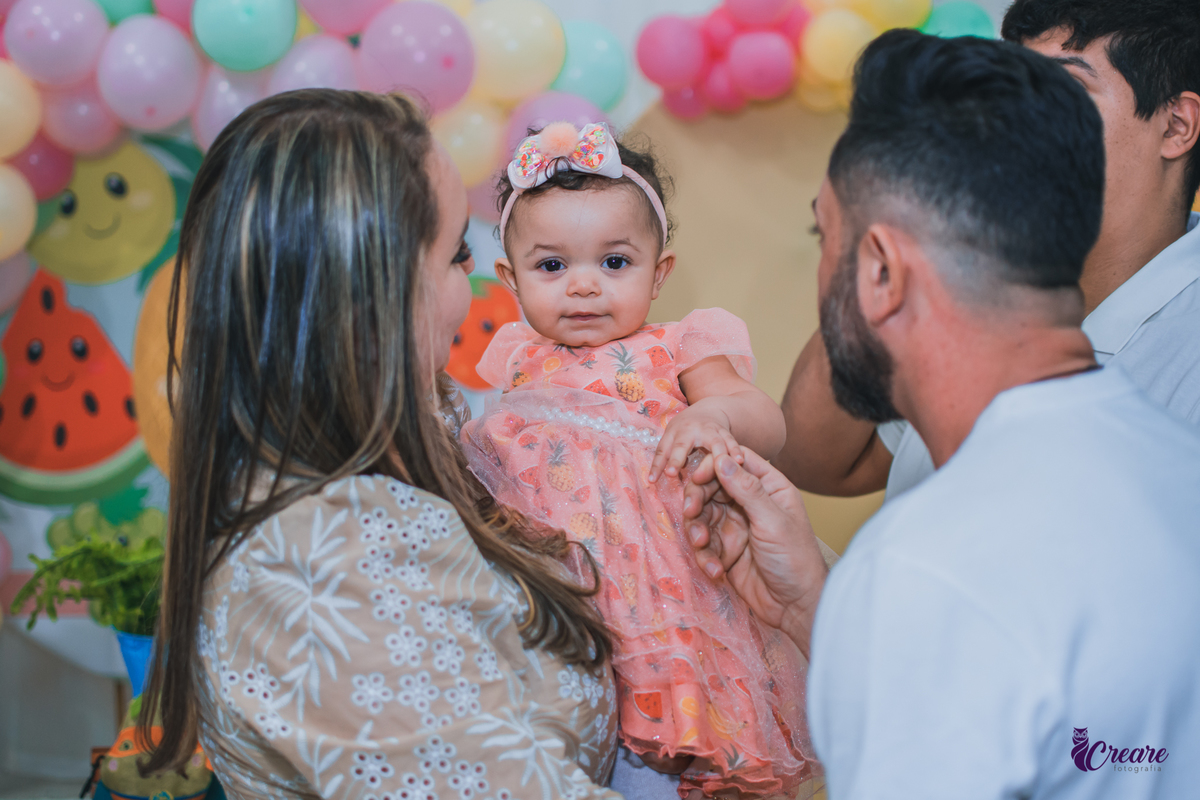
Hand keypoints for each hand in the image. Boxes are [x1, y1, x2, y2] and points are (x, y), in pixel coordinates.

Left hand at [648, 404, 742, 482]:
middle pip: (682, 445)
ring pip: (712, 442)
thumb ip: (665, 458)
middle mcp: (690, 430)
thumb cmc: (685, 430)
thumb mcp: (672, 439)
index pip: (663, 450)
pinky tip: (740, 461)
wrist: (709, 411)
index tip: (652, 480)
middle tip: (672, 474)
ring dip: (715, 454)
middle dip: (676, 459)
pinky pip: (731, 442)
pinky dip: (735, 450)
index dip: (657, 465)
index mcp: (674, 433)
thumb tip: (653, 481)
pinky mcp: (725, 433)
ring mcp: (709, 430)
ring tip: (720, 468)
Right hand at [682, 451, 828, 657]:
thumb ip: (746, 489)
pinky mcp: (725, 549)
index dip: (713, 464)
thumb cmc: (795, 558)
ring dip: (697, 528)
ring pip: (702, 514)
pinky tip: (715, 570)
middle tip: (690, 511)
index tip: (699, 477)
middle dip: (697, 498)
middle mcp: (749, 502)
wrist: (795, 607)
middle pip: (711, 486)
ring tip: (702, 544)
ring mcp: (735, 525)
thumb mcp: (772, 520)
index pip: (735, 461)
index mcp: (768, 486)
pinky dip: (704, 555)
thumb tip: (721, 458)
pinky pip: (704, 543)